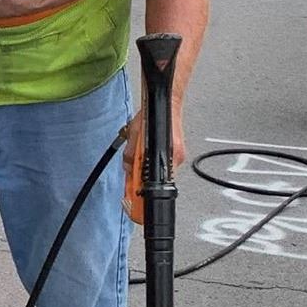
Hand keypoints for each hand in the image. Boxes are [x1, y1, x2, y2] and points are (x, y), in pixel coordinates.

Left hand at [121, 103, 185, 225]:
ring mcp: (177, 158)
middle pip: (155, 181)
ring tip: (137, 159)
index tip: (131, 202)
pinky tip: (146, 156)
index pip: (152, 184)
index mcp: (165, 157)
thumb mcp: (135, 135)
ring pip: (158, 174)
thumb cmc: (154, 116)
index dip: (139, 194)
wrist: (169, 103)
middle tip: (130, 179)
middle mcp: (175, 160)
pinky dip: (152, 164)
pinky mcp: (178, 155)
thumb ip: (131, 155)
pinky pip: (162, 166)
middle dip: (140, 180)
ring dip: (146, 171)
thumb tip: (128, 170)